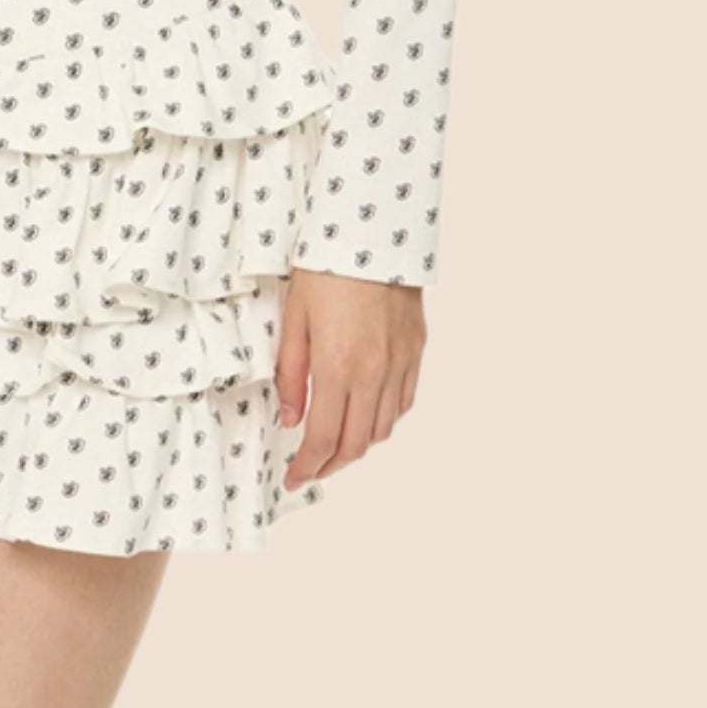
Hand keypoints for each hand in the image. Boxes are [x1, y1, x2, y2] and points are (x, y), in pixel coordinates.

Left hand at [276, 268, 426, 486]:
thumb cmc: (326, 268)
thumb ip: (291, 374)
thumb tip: (291, 417)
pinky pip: (403, 402)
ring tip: (336, 445)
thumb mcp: (293, 319)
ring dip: (359, 445)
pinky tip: (366, 414)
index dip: (307, 466)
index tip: (294, 477)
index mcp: (338, 366)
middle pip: (357, 444)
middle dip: (331, 465)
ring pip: (384, 428)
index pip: (324, 438)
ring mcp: (400, 363)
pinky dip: (384, 419)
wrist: (373, 231)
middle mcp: (374, 372)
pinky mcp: (416, 350)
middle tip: (311, 469)